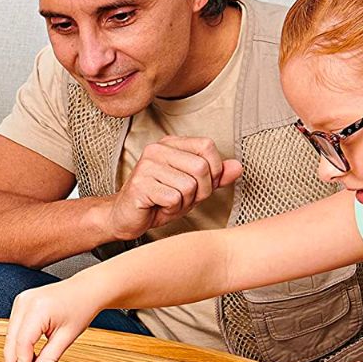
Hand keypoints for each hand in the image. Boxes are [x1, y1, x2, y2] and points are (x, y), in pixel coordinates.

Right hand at [4, 278, 98, 361]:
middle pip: (11, 339)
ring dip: (16, 353)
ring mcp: (21, 301)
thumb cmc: (80, 308)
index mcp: (38, 309)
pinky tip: (29, 354)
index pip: (23, 342)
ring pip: (10, 335)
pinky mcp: (20, 303)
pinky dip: (18, 343)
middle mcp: (25, 302)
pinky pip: (14, 328)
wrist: (85, 290)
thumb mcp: (67, 337)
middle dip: (15, 361)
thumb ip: (49, 359)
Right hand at [102, 136, 242, 240]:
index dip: (213, 170)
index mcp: (171, 144)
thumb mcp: (193, 188)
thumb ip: (215, 177)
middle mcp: (157, 149)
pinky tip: (159, 207)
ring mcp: (147, 166)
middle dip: (200, 191)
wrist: (126, 217)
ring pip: (188, 186)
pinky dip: (172, 209)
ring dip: (184, 202)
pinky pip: (174, 198)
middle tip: (184, 198)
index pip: (207, 146)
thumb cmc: (159, 201)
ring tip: (169, 203)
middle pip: (201, 168)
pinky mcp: (140, 185)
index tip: (201, 184)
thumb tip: (237, 167)